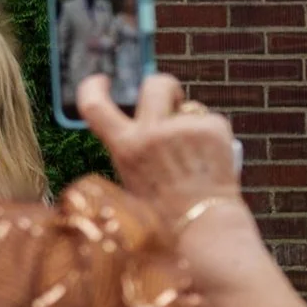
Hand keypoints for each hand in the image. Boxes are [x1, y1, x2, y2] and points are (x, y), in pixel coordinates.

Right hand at [78, 73, 243, 220]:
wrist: (203, 226)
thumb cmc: (166, 212)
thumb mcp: (132, 180)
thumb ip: (134, 149)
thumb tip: (143, 123)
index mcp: (125, 147)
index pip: (95, 106)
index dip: (93, 87)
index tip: (102, 80)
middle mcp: (151, 132)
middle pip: (155, 84)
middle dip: (163, 86)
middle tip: (172, 98)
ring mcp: (184, 127)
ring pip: (189, 107)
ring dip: (191, 121)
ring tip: (195, 155)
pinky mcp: (213, 127)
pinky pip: (211, 120)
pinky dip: (213, 135)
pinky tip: (212, 159)